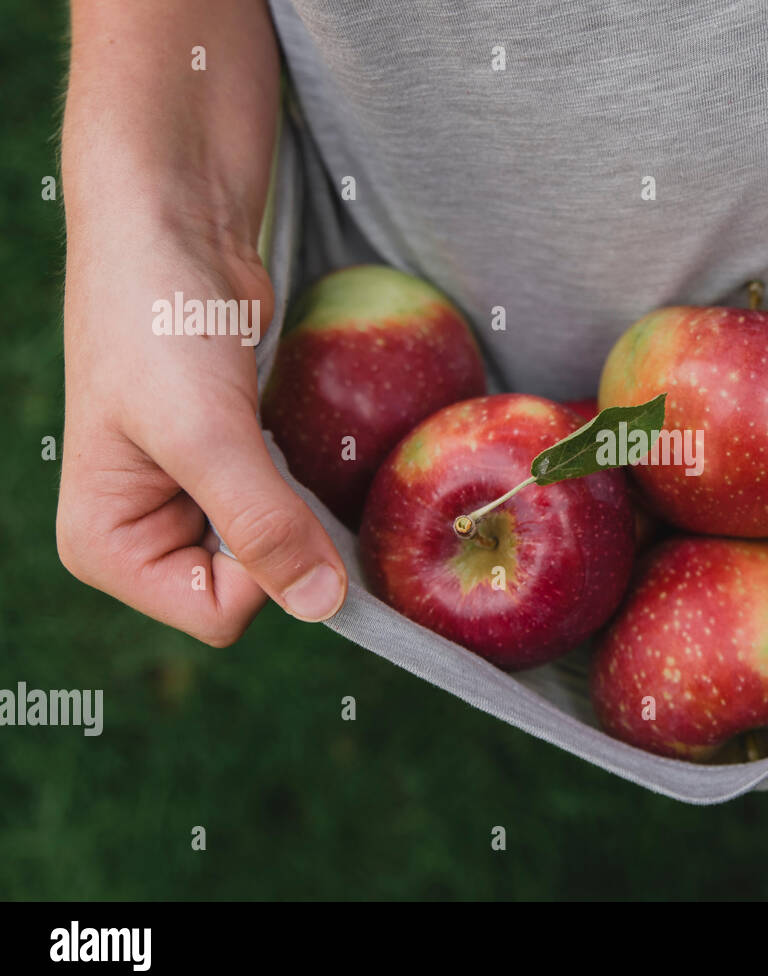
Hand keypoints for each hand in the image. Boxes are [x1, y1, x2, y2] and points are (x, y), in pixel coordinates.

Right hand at [56, 222, 346, 645]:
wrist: (172, 230)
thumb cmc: (159, 324)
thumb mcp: (208, 435)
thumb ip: (263, 526)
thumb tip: (322, 605)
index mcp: (106, 549)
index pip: (217, 614)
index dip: (261, 565)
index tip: (257, 479)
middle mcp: (142, 538)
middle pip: (249, 590)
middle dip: (278, 531)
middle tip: (260, 448)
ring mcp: (186, 505)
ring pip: (275, 552)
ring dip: (293, 504)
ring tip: (263, 433)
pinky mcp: (228, 470)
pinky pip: (285, 511)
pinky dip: (299, 483)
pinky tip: (280, 432)